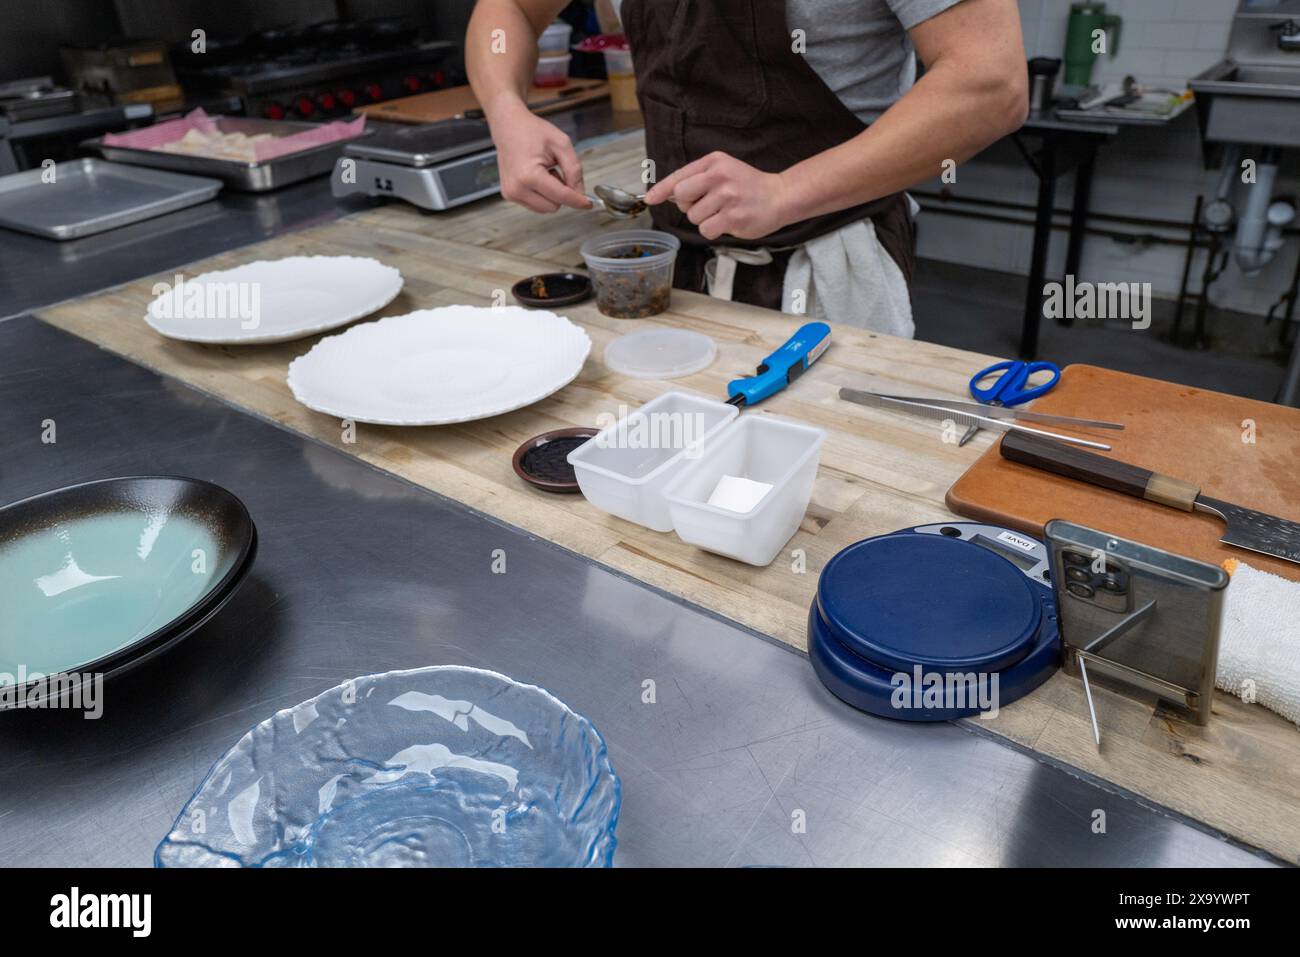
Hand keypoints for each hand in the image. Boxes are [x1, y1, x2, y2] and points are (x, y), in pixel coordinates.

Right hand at [487, 99, 591, 212]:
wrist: (508, 126)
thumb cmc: (532, 131)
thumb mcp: (561, 144)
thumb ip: (574, 170)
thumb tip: (580, 193)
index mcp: (529, 175)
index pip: (561, 196)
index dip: (578, 200)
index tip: (589, 204)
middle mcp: (517, 188)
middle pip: (554, 206)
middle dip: (561, 193)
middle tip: (555, 170)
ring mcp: (511, 194)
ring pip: (545, 208)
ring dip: (551, 195)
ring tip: (544, 172)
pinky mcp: (509, 195)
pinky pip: (536, 205)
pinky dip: (542, 195)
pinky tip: (536, 177)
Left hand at [643, 152, 794, 240]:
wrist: (779, 196)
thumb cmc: (747, 186)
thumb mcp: (723, 170)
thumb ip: (697, 179)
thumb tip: (668, 195)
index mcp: (714, 162)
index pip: (679, 176)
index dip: (661, 190)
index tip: (649, 199)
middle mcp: (719, 176)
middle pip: (681, 197)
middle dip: (689, 205)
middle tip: (707, 204)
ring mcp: (727, 196)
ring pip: (694, 217)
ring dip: (705, 219)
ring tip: (724, 211)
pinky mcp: (733, 217)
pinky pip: (706, 230)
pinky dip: (714, 230)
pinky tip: (728, 222)